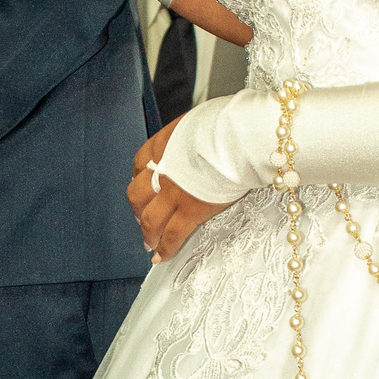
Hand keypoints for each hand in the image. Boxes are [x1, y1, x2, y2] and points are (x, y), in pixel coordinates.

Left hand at [127, 119, 231, 261]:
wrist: (241, 136)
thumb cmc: (230, 124)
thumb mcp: (199, 122)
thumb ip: (190, 137)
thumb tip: (197, 140)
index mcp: (163, 144)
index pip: (140, 163)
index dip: (138, 179)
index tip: (142, 186)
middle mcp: (162, 168)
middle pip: (137, 194)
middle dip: (138, 209)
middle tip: (142, 217)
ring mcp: (173, 192)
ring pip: (149, 219)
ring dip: (148, 233)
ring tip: (150, 242)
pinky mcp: (190, 210)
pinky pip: (172, 234)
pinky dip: (165, 248)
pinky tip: (161, 256)